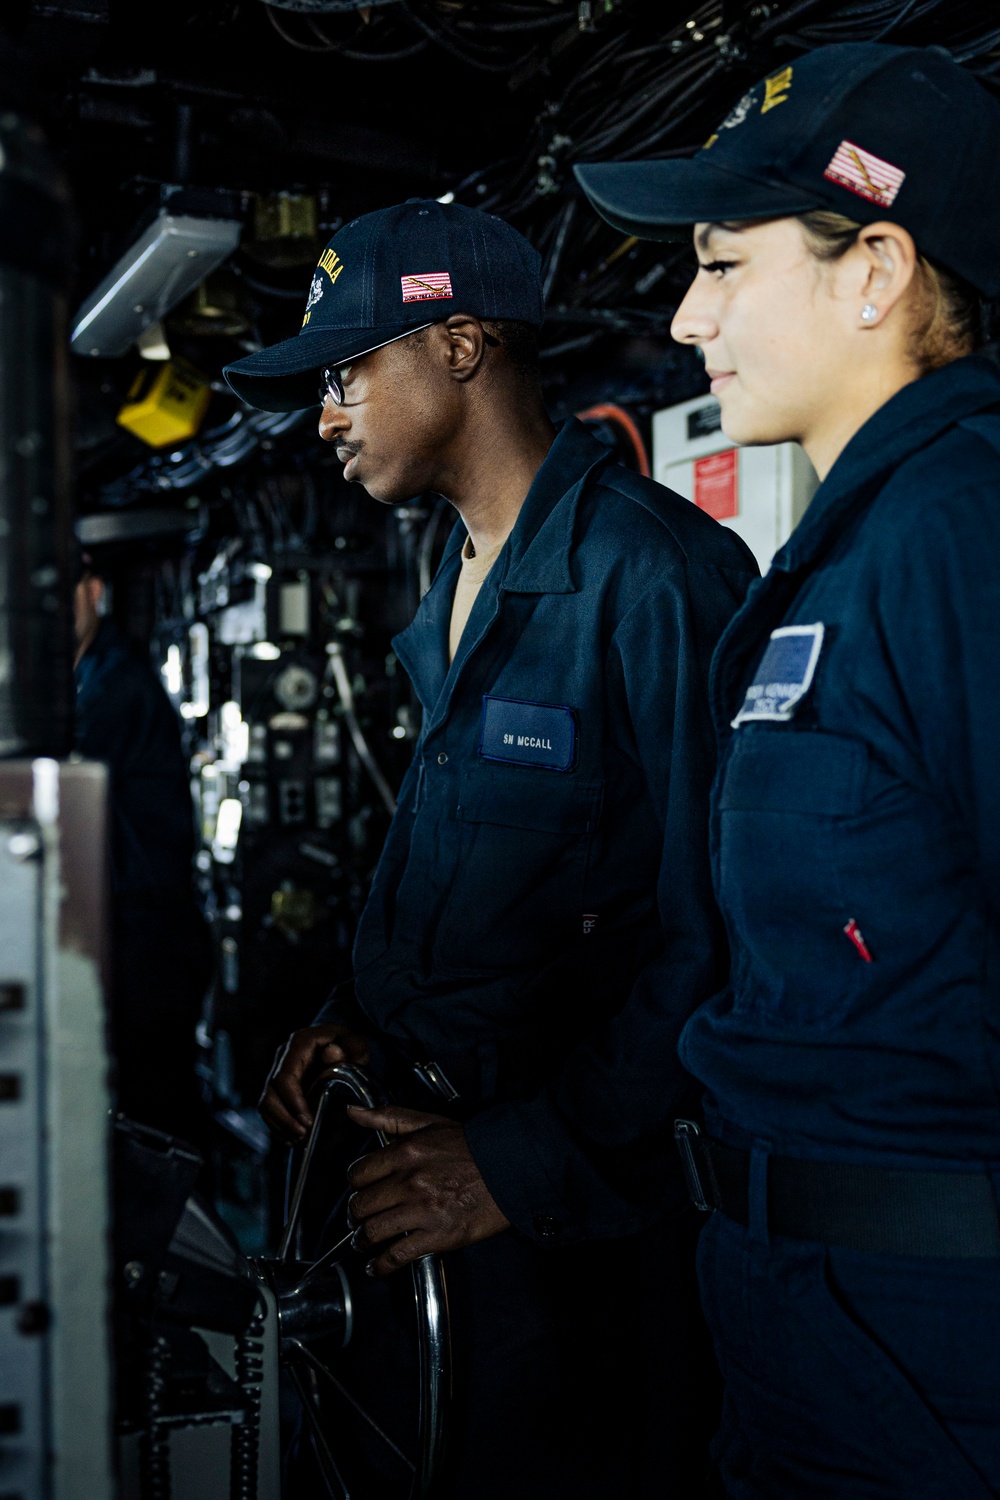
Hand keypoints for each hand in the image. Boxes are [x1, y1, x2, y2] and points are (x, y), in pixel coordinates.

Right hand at [258, 1024, 370, 1142]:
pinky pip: (269, 1111)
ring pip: (266, 1104)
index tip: (308, 1121)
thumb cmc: (350, 1045)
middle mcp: (283, 1057)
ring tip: (302, 1140)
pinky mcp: (277, 1087)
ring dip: (281, 1126)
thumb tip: (331, 1053)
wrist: (342, 1044)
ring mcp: (277, 1072)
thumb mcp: (356, 1043)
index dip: (293, 1102)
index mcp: (299, 1043)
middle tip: (305, 1136)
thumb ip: (348, 1049)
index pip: (285, 1077)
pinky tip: (295, 1139)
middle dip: (285, 1119)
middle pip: (270, 1093)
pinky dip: (280, 1127)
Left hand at [345, 1105, 509, 1275]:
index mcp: (404, 1152)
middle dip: (355, 1215)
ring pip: (373, 1232)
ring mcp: (422, 1210)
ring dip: (362, 1240)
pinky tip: (376, 1266)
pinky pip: (397, 1255)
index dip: (355, 1185)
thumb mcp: (428, 1122)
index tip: (360, 1190)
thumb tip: (353, 1111)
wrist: (509, 1169)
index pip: (358, 1174)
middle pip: (361, 1206)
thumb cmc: (470, 1146)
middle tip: (359, 1218)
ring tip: (363, 1242)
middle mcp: (409, 1181)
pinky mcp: (437, 1235)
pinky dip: (381, 1265)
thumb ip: (387, 1116)